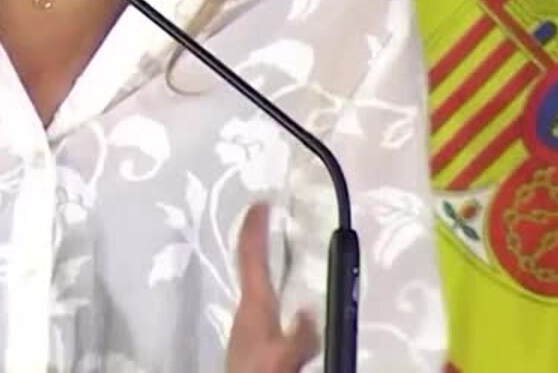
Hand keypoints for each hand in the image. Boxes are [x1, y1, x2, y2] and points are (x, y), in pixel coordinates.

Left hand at [227, 202, 320, 372]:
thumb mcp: (283, 360)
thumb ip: (298, 338)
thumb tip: (309, 311)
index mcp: (254, 306)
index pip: (251, 258)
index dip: (254, 229)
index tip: (259, 201)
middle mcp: (248, 308)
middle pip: (249, 263)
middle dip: (256, 236)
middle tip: (266, 212)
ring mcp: (248, 322)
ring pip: (253, 279)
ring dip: (259, 255)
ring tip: (272, 238)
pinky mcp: (252, 336)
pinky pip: (260, 295)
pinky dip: (266, 278)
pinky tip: (277, 287)